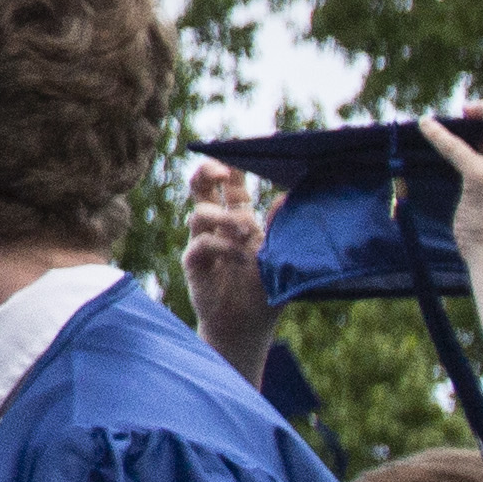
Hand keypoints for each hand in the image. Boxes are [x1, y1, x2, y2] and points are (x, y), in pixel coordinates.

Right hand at [178, 164, 273, 370]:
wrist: (246, 328)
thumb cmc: (265, 291)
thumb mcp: (278, 256)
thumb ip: (279, 226)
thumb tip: (289, 195)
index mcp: (239, 218)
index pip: (230, 185)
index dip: (229, 167)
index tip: (235, 153)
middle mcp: (218, 226)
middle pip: (201, 188)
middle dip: (207, 173)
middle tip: (219, 171)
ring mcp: (202, 242)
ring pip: (199, 213)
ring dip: (224, 218)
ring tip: (246, 232)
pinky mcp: (193, 263)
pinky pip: (200, 244)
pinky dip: (221, 246)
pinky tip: (238, 257)